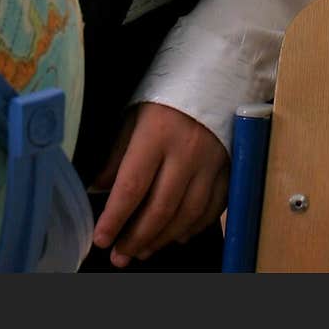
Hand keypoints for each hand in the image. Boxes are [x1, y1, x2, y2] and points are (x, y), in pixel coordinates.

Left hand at [90, 101, 229, 267]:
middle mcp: (186, 152)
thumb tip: (99, 187)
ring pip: (187, 214)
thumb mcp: (136, 113)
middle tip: (120, 255)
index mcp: (157, 133)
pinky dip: (193, 227)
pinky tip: (176, 236)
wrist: (217, 73)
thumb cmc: (168, 92)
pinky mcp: (229, 169)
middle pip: (161, 207)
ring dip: (163, 238)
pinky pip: (212, 209)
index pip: (132, 185)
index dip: (115, 217)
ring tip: (142, 250)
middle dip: (137, 237)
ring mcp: (211, 163)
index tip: (101, 238)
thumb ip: (118, 153)